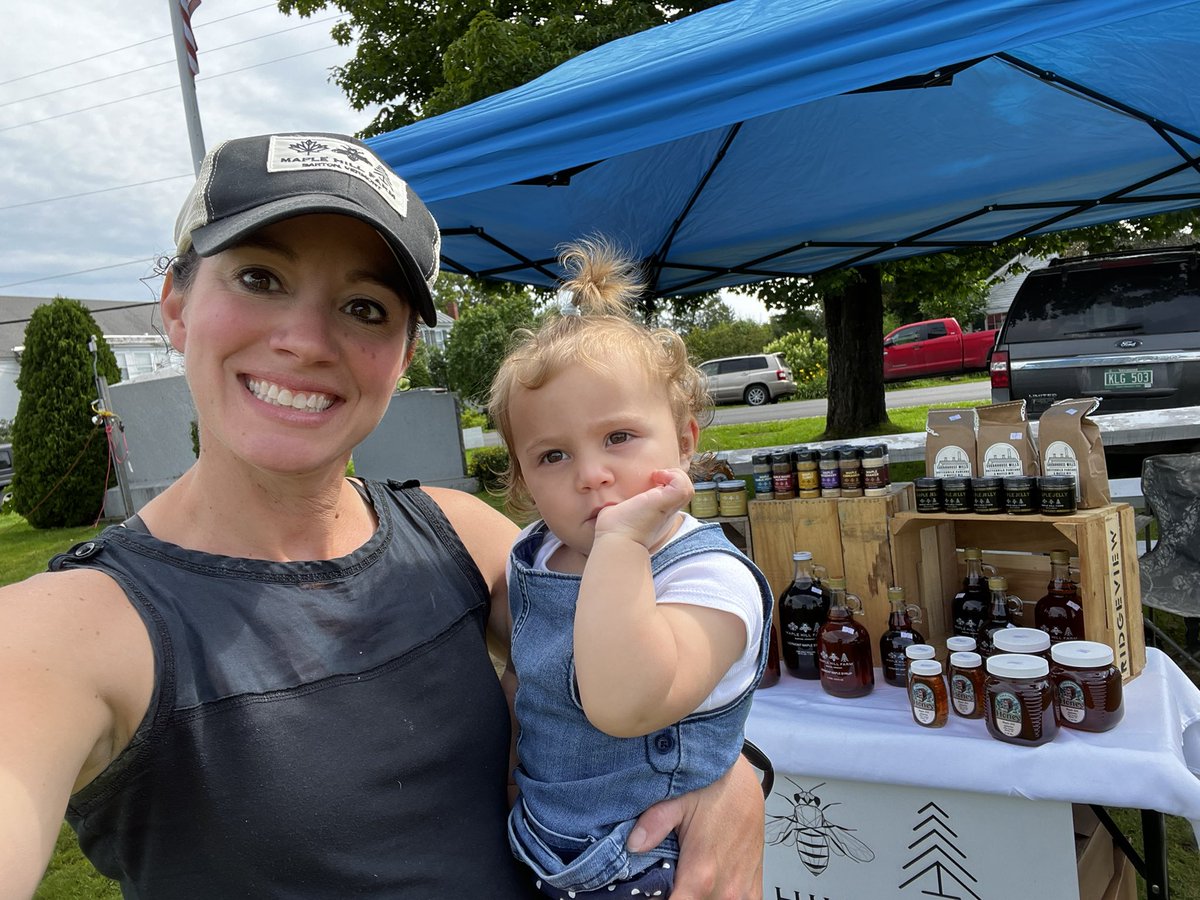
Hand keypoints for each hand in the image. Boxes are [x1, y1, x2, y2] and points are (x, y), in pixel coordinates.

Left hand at [594, 468, 693, 549]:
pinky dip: (674, 476)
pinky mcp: (668, 502)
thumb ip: (618, 505)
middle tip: (653, 476)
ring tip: (656, 476)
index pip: (669, 497)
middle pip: (682, 492)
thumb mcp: (617, 512)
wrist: (618, 542)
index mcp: (657, 515)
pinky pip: (683, 484)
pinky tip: (656, 477)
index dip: (663, 485)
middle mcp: (667, 513)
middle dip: (671, 478)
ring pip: (687, 488)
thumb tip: (604, 501)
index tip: (648, 481)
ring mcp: (670, 508)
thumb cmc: (613, 532)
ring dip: (674, 476)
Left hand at [629, 756, 763, 899]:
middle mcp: (726, 887)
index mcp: (702, 873)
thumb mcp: (677, 799)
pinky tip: (709, 888)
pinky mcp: (753, 885)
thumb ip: (653, 824)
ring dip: (698, 897)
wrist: (743, 780)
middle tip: (664, 880)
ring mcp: (742, 889)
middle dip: (677, 895)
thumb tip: (634, 844)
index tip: (650, 891)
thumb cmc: (713, 786)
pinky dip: (719, 899)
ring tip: (684, 881)